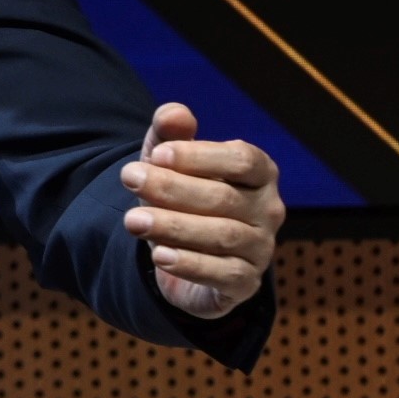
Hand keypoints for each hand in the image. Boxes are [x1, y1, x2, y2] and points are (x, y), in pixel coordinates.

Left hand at [120, 103, 283, 318]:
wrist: (185, 253)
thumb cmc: (183, 195)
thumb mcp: (170, 162)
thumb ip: (171, 134)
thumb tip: (173, 113)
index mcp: (260, 173)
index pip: (242, 159)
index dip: (200, 156)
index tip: (157, 154)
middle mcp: (269, 210)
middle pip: (224, 198)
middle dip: (172, 189)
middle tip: (129, 179)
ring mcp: (261, 249)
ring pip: (222, 236)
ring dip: (174, 227)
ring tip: (133, 221)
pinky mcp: (245, 283)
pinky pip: (223, 275)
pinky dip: (191, 265)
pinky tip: (159, 256)